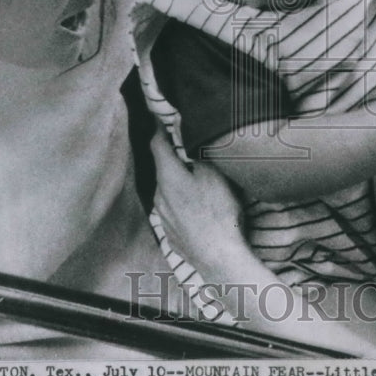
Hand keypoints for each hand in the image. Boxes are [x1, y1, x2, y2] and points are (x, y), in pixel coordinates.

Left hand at [152, 130, 246, 275]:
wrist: (218, 258)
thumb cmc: (218, 213)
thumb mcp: (213, 174)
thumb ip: (197, 150)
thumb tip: (185, 130)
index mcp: (167, 176)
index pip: (157, 144)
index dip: (159, 128)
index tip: (160, 117)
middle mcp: (159, 195)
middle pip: (162, 167)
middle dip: (172, 156)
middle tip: (186, 146)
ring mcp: (163, 216)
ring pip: (167, 189)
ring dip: (177, 180)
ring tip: (195, 177)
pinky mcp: (171, 233)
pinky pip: (173, 209)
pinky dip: (182, 201)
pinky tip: (197, 205)